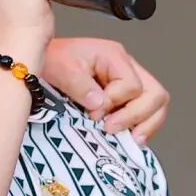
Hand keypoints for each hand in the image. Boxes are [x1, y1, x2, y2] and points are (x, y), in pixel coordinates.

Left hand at [42, 37, 170, 144]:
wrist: (39, 63)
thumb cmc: (51, 61)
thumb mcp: (60, 69)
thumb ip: (81, 86)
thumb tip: (101, 105)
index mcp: (114, 56)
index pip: (131, 85)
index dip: (115, 102)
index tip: (93, 113)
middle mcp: (126, 68)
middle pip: (155, 94)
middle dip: (137, 116)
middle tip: (111, 129)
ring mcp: (128, 82)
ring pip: (156, 103)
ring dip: (146, 123)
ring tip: (130, 139)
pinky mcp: (123, 98)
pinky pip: (146, 112)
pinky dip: (141, 126)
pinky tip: (129, 138)